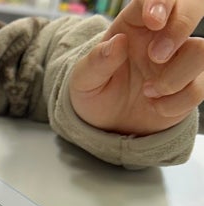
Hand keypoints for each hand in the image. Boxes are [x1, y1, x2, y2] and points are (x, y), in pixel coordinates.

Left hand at [70, 0, 203, 135]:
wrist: (107, 124)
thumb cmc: (95, 93)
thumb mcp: (83, 80)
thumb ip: (96, 62)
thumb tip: (117, 42)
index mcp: (135, 24)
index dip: (161, 2)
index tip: (153, 20)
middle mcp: (162, 36)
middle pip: (193, 8)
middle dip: (181, 26)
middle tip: (157, 56)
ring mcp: (181, 59)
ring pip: (202, 51)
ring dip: (176, 76)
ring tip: (148, 91)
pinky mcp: (191, 84)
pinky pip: (199, 88)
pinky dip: (175, 102)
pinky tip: (156, 106)